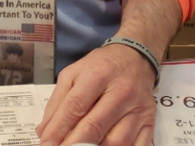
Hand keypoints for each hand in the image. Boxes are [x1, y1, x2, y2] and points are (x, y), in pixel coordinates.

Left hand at [36, 43, 156, 145]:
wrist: (137, 57)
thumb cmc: (102, 66)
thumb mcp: (73, 73)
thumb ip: (57, 102)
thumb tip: (45, 132)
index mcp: (99, 74)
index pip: (76, 107)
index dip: (58, 129)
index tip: (46, 144)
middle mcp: (122, 91)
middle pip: (95, 127)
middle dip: (74, 145)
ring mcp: (138, 108)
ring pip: (116, 142)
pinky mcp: (149, 121)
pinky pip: (136, 145)